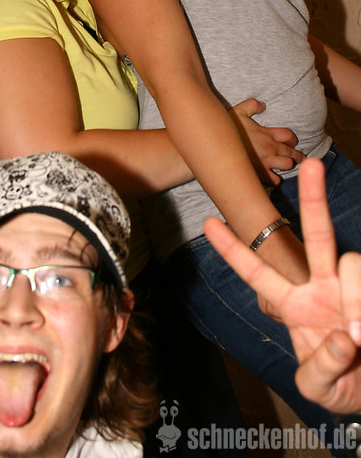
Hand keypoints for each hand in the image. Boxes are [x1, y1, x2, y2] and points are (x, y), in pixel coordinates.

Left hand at [205, 159, 360, 413]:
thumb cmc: (340, 385)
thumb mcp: (318, 388)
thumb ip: (320, 369)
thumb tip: (343, 337)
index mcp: (296, 305)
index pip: (258, 272)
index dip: (234, 249)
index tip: (209, 222)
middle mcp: (324, 287)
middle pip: (318, 235)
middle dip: (315, 199)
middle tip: (313, 165)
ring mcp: (352, 288)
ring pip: (350, 264)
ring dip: (355, 300)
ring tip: (358, 340)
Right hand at [229, 98, 303, 184]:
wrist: (217, 148)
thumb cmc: (227, 130)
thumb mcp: (238, 111)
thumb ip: (251, 105)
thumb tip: (262, 105)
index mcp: (266, 133)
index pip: (288, 135)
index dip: (292, 138)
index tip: (291, 141)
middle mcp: (270, 148)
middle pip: (292, 152)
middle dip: (297, 155)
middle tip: (299, 157)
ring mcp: (266, 162)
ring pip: (287, 165)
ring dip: (287, 165)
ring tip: (287, 165)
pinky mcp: (259, 174)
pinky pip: (275, 180)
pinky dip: (276, 179)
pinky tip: (273, 177)